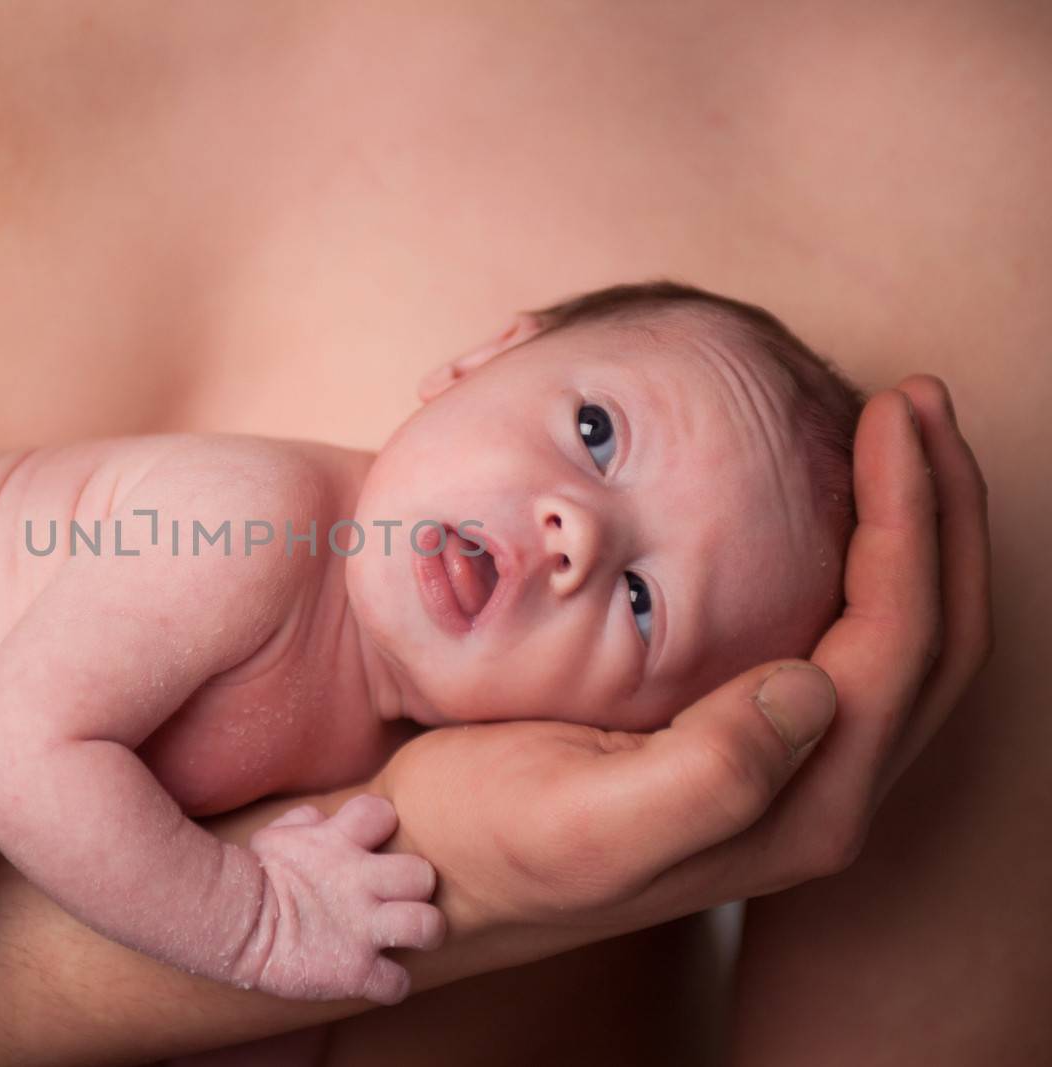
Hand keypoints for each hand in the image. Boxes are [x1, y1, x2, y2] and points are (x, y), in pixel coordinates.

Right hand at [232, 796, 444, 1004]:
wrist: (229, 925)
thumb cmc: (253, 878)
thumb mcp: (276, 836)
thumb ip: (307, 822)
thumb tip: (323, 820)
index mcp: (337, 843)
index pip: (381, 812)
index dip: (381, 826)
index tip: (369, 845)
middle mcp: (358, 883)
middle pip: (422, 873)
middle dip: (417, 886)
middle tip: (398, 895)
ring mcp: (360, 928)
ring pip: (427, 925)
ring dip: (423, 931)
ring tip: (408, 933)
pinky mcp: (354, 971)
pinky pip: (396, 984)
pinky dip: (390, 984)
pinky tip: (376, 976)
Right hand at [376, 378, 990, 962]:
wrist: (431, 866)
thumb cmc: (488, 840)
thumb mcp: (586, 822)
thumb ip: (714, 775)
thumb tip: (815, 689)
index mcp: (800, 807)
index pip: (900, 641)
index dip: (913, 520)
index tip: (888, 412)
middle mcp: (816, 791)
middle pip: (933, 636)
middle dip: (942, 510)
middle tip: (914, 399)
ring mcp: (786, 766)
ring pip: (898, 635)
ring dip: (914, 528)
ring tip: (894, 430)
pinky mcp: (742, 736)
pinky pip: (839, 635)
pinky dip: (854, 555)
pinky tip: (816, 498)